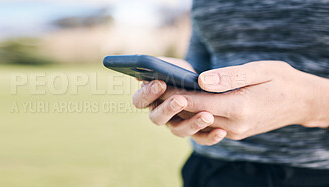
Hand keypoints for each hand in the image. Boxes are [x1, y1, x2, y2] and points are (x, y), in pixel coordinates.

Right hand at [132, 57, 226, 144]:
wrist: (207, 85)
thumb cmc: (184, 73)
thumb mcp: (176, 65)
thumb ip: (164, 64)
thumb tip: (153, 64)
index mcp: (150, 98)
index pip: (140, 100)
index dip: (147, 94)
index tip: (161, 83)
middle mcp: (160, 115)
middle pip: (156, 118)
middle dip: (168, 109)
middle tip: (180, 100)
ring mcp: (177, 126)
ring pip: (178, 131)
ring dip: (191, 124)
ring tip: (207, 116)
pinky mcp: (195, 134)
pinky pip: (201, 139)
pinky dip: (210, 137)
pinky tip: (220, 131)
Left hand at [157, 60, 328, 139]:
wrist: (302, 102)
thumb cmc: (281, 81)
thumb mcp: (259, 71)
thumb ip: (229, 77)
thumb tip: (200, 80)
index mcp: (240, 107)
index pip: (199, 103)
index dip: (176, 94)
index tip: (159, 85)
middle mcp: (235, 125)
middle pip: (195, 115)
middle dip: (174, 103)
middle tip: (156, 89)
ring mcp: (235, 132)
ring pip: (199, 125)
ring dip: (181, 113)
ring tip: (165, 97)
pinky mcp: (235, 133)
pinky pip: (209, 128)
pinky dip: (195, 118)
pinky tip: (185, 108)